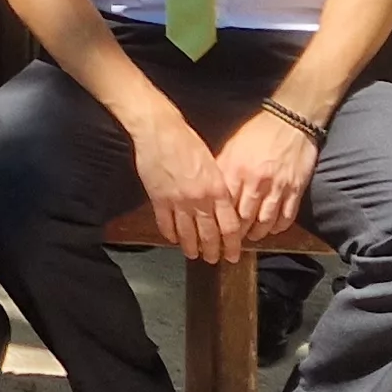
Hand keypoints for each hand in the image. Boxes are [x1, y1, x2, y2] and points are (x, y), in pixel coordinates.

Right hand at [128, 110, 243, 264]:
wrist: (161, 131)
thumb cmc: (187, 141)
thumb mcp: (213, 163)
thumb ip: (219, 187)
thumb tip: (222, 206)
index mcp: (217, 189)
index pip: (229, 226)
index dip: (232, 244)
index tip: (232, 253)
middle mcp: (200, 199)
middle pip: (209, 235)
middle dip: (213, 251)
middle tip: (214, 260)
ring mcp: (178, 201)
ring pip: (187, 234)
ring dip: (191, 248)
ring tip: (193, 255)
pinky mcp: (158, 199)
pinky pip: (166, 224)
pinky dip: (170, 235)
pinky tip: (173, 239)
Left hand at [215, 107, 320, 245]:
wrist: (290, 119)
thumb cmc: (257, 132)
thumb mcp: (231, 146)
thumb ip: (221, 169)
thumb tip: (208, 189)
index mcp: (236, 170)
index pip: (224, 205)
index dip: (219, 222)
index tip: (214, 232)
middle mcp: (255, 181)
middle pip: (243, 218)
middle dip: (236, 234)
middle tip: (231, 244)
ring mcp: (277, 187)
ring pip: (265, 221)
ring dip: (257, 234)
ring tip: (251, 238)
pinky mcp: (296, 189)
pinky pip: (286, 216)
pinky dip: (278, 227)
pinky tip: (272, 229)